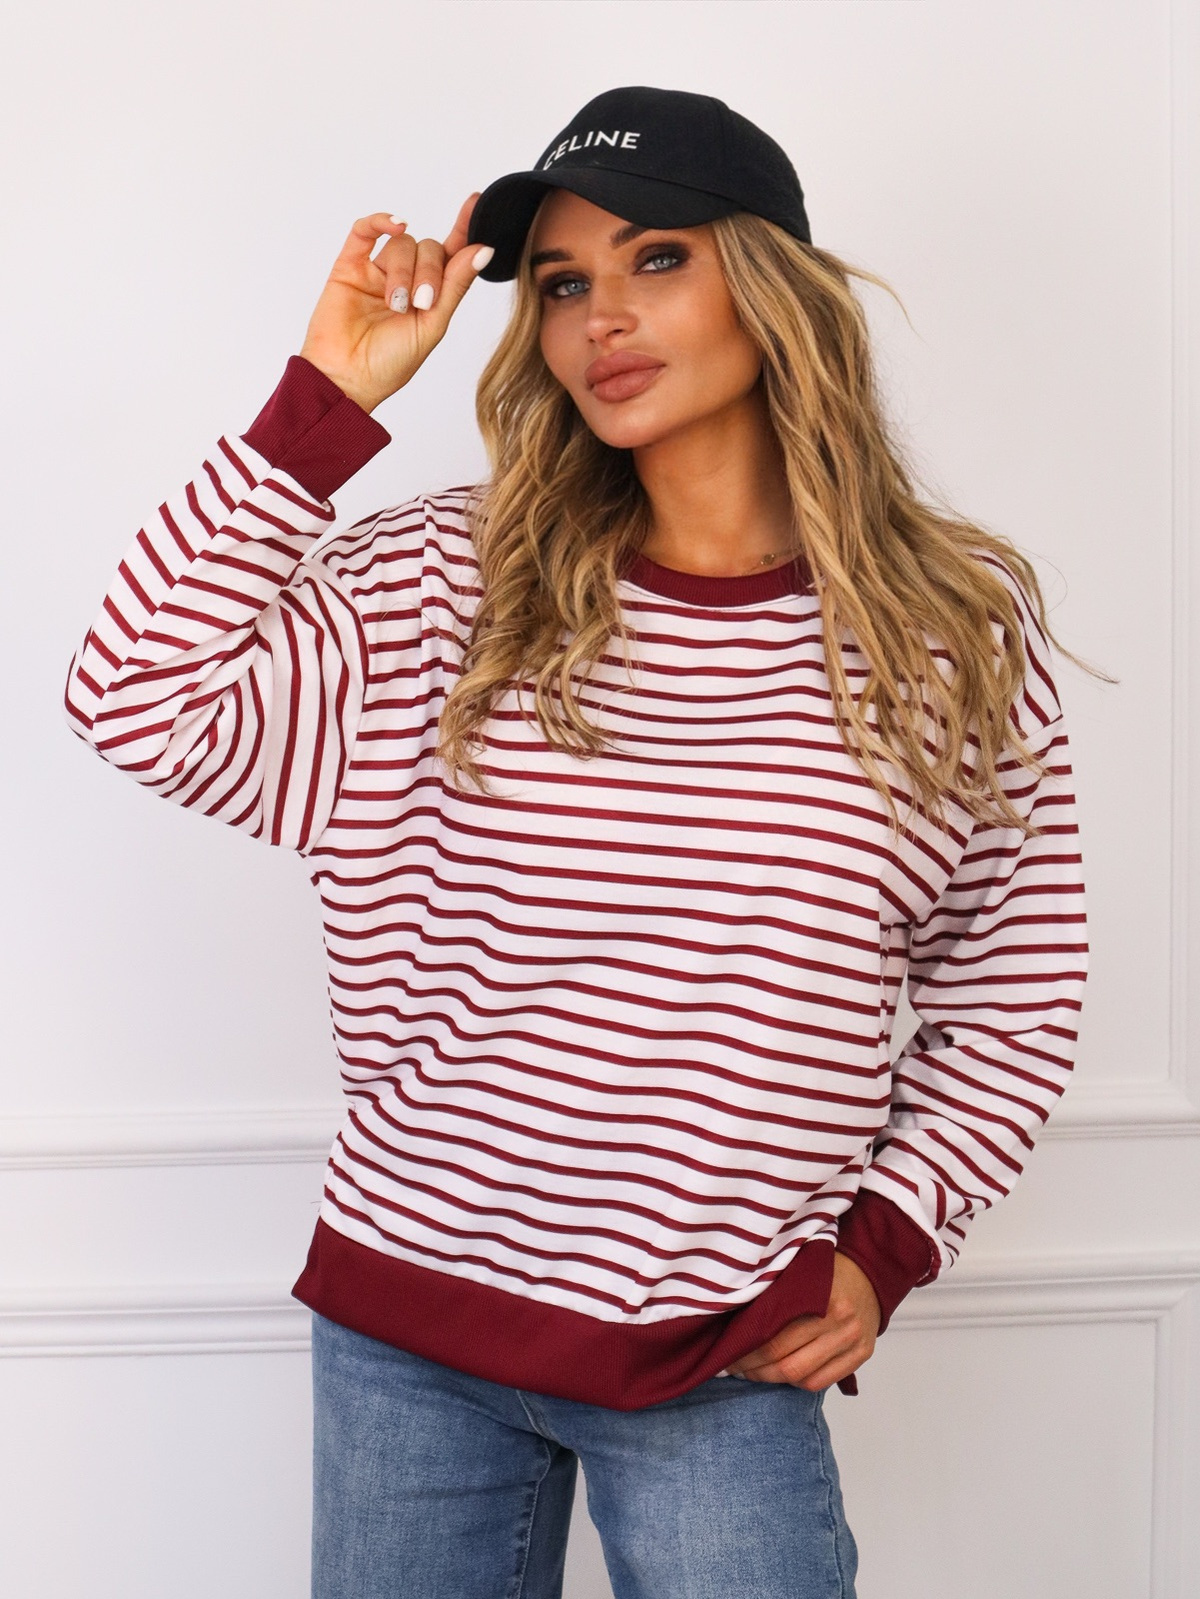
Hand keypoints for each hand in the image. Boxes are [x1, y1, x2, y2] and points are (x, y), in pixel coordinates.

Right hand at [298, 195, 489, 413]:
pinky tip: (397, 225)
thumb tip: (484, 250)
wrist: (347, 379)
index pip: (452, 255)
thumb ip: (456, 285)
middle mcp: (406, 279)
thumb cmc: (390, 363)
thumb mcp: (433, 325)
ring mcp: (377, 271)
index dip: (465, 229)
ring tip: (394, 304)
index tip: (476, 202)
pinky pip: (365, 230)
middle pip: (429, 248)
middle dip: (430, 273)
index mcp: (430, 296)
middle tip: (420, 303)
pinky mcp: (349, 265)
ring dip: (403, 271)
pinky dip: (381, 221)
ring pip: (402, 244)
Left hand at [725, 1252, 880, 1390]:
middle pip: (787, 1363)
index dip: (746, 1352)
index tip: (728, 1353)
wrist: (871, 1271)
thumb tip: (736, 1318)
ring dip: (773, 1380)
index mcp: (822, 1299)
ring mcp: (853, 1342)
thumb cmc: (828, 1269)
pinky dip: (798, 1383)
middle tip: (734, 1368)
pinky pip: (822, 1382)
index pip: (774, 1338)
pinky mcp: (861, 1356)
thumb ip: (775, 1293)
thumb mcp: (800, 1272)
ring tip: (754, 1373)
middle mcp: (840, 1323)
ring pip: (803, 1377)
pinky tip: (783, 1375)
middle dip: (754, 1370)